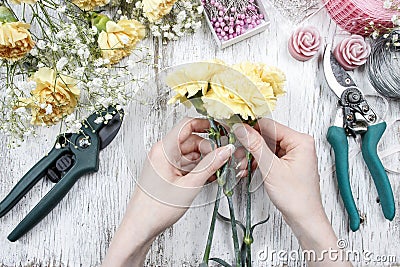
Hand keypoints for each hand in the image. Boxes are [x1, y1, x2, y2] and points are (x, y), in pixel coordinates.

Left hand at [102, 118, 241, 265]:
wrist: (140, 227)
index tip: (222, 129)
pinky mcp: (167, 173)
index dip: (206, 124)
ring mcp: (164, 163)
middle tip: (224, 158)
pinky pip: (185, 164)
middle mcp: (162, 153)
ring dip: (205, 160)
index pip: (187, 125)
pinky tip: (208, 177)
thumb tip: (225, 150)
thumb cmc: (155, 209)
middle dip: (209, 148)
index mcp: (163, 150)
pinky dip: (197, 169)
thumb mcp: (189, 186)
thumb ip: (210, 166)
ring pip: (190, 153)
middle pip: (191, 140)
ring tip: (218, 171)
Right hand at [233, 119, 351, 266]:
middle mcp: (298, 145)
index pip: (269, 125)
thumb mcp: (271, 168)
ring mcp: (293, 154)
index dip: (250, 129)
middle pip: (266, 136)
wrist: (304, 218)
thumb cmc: (297, 197)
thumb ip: (255, 145)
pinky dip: (257, 163)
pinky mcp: (287, 164)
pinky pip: (268, 157)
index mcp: (300, 141)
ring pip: (265, 147)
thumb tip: (243, 129)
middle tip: (238, 155)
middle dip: (250, 147)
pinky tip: (248, 170)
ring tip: (242, 166)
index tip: (235, 132)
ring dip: (251, 156)